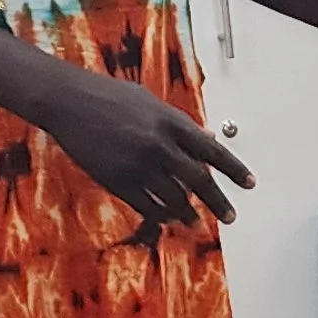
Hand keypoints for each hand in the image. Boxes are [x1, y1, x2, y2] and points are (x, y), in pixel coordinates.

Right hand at [41, 69, 254, 225]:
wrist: (68, 101)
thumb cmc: (108, 96)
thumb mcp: (150, 102)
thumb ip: (180, 123)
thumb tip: (208, 139)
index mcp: (171, 122)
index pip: (213, 151)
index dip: (234, 170)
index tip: (249, 184)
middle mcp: (159, 145)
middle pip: (199, 181)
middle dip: (218, 202)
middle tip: (230, 216)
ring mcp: (138, 165)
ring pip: (174, 199)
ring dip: (188, 213)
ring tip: (196, 221)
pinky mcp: (118, 181)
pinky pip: (146, 205)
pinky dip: (160, 214)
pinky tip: (168, 218)